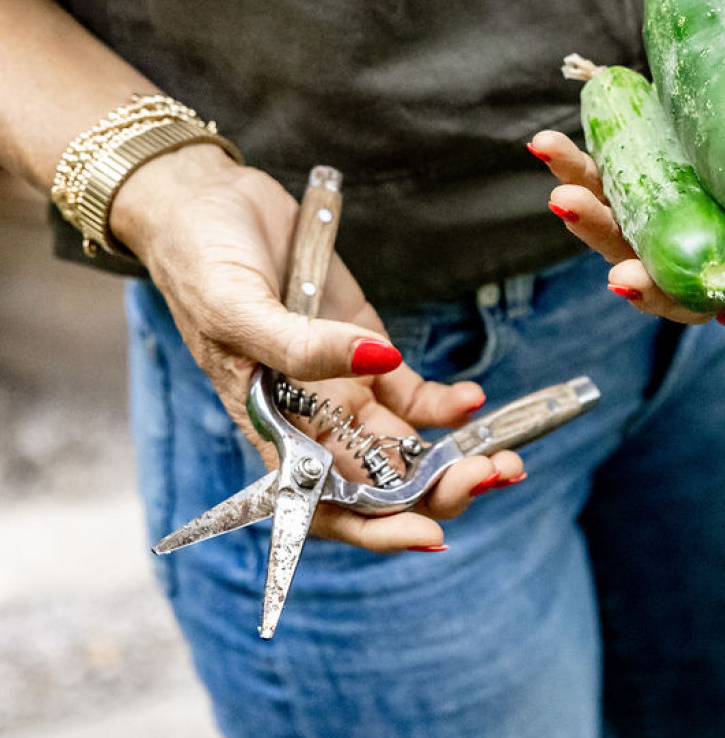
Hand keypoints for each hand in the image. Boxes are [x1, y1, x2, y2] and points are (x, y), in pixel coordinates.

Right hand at [111, 145, 521, 551]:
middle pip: (382, 484)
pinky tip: (473, 399)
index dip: (377, 528)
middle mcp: (311, 422)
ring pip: (409, 448)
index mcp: (270, 430)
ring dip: (459, 458)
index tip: (430, 534)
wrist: (207, 204)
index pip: (324, 504)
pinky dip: (447, 405)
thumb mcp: (236, 307)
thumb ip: (301, 346)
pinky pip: (415, 395)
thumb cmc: (202, 263)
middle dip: (440, 492)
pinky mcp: (369, 351)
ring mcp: (344, 389)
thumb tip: (378, 363)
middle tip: (495, 474)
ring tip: (509, 454)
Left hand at [532, 0, 724, 339]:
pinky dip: (577, 174)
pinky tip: (549, 146)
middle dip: (649, 286)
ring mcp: (677, 223)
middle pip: (685, 290)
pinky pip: (606, 194)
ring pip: (630, 247)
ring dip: (593, 224)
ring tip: (563, 191)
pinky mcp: (643, 190)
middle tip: (620, 274)